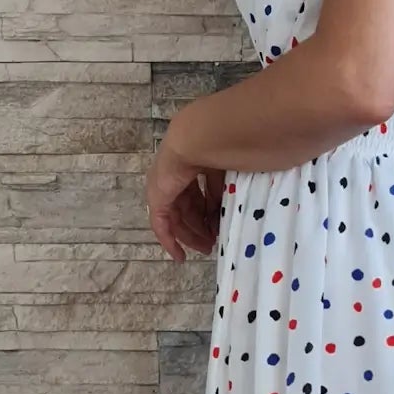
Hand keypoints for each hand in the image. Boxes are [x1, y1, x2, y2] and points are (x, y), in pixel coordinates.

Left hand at [146, 124, 224, 260]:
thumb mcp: (235, 171)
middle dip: (201, 225)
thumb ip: (230, 190)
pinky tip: (179, 256)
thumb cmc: (233, 145)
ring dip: (190, 234)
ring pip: (176, 214)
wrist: (206, 137)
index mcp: (199, 158)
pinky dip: (169, 239)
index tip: (222, 225)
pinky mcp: (158, 194)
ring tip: (206, 248)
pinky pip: (161, 221)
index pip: (203, 190)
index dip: (212, 209)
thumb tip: (230, 213)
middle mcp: (180, 170)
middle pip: (189, 204)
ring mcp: (166, 181)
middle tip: (213, 243)